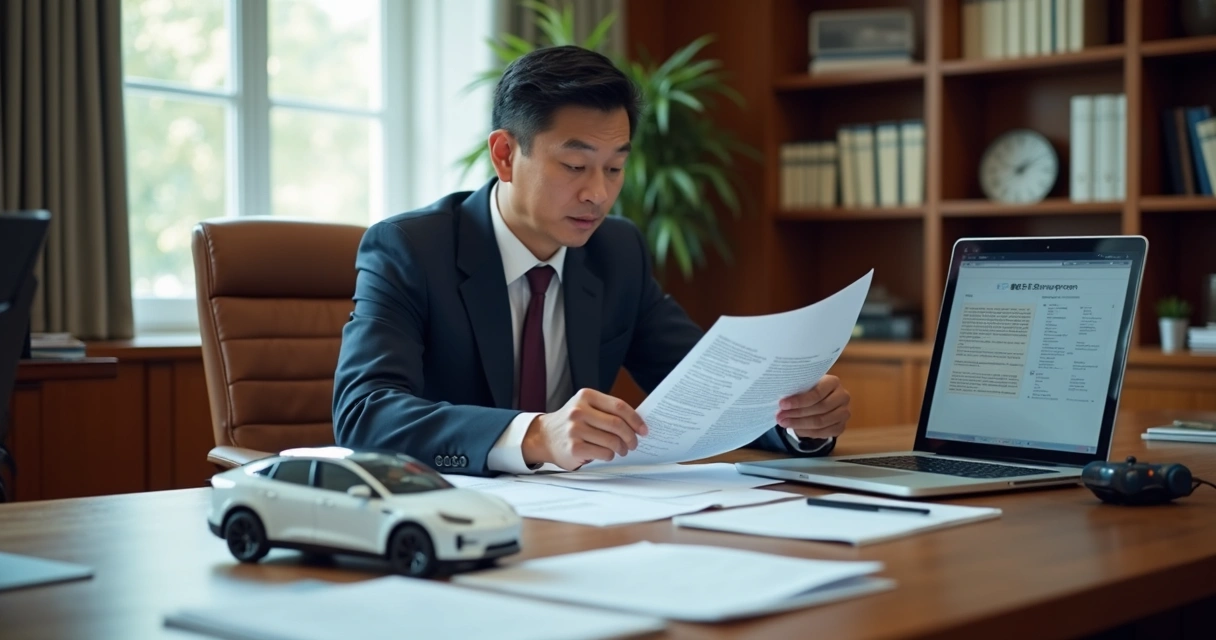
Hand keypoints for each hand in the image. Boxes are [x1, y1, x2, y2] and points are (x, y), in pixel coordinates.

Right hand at [521, 388, 648, 470]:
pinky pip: (604, 453)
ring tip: (622, 450)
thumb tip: (637, 424)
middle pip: (617, 424)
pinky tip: (607, 454)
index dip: (635, 419)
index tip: (643, 430)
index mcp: (586, 396)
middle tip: (634, 444)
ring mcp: (575, 429)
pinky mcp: (574, 447)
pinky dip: (610, 455)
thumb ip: (607, 411)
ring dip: (622, 448)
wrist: (544, 436)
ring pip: (612, 441)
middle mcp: (579, 410)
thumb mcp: (586, 407)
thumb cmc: (572, 422)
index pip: (619, 406)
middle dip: (631, 437)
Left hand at [776, 375, 850, 439]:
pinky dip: (808, 432)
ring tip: (784, 423)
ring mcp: (844, 412)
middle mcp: (843, 396)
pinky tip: (796, 429)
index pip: (817, 393)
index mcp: (833, 382)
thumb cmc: (811, 390)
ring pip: (821, 422)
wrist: (822, 400)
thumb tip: (782, 404)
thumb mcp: (806, 385)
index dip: (799, 400)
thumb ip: (798, 391)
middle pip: (819, 408)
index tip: (782, 404)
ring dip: (800, 424)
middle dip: (797, 414)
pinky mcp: (841, 426)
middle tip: (780, 417)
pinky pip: (824, 432)